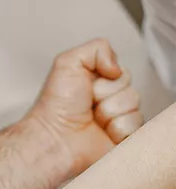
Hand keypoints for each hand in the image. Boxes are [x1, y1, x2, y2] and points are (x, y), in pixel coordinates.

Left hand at [27, 38, 142, 177]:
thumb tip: (117, 66)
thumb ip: (97, 48)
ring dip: (111, 112)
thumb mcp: (67, 62)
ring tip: (94, 120)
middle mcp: (108, 101)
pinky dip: (118, 129)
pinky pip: (136, 127)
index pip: (122, 73)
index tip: (88, 86)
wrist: (54, 138)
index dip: (106, 78)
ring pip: (134, 107)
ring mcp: (116, 121)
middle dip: (107, 94)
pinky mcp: (123, 140)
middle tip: (89, 104)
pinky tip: (103, 133)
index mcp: (98, 83)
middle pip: (130, 88)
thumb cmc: (54, 106)